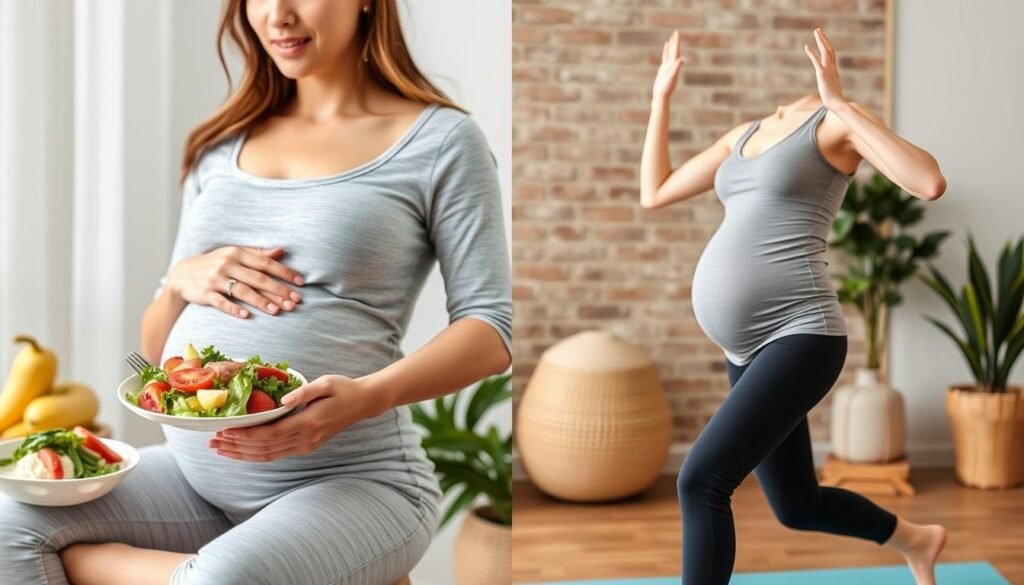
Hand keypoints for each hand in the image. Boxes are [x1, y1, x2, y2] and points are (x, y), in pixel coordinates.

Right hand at [167, 246, 304, 318]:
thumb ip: (257, 254)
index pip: (265, 263)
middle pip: (258, 278)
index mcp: (237, 253)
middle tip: (295, 301)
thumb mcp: (234, 254)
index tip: (301, 283)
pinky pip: (221, 302)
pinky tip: (246, 316)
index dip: (284, 272)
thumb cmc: (215, 263)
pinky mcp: (205, 293)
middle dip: (278, 290)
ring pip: (242, 291)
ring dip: (261, 301)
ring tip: (277, 311)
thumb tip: (281, 251)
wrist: (182, 274)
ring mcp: (215, 279)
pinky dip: (233, 308)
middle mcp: (227, 264)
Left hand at [207, 375, 390, 461]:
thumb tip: (282, 400)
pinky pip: (276, 454)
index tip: (223, 431)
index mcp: (308, 423)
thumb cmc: (344, 388)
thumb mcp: (326, 383)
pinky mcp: (307, 446)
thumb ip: (304, 392)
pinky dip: (256, 455)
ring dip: (242, 454)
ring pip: (268, 456)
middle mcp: (306, 439)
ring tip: (220, 449)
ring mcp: (307, 445)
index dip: (244, 435)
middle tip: (212, 442)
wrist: (363, 403)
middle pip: (264, 448)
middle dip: (236, 446)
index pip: (269, 434)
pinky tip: (241, 451)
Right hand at [653, 29, 686, 100]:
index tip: (677, 33)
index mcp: (674, 65)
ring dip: (671, 45)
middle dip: (675, 41)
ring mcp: (668, 66)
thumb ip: (676, 68)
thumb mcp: (671, 77)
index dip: (676, 42)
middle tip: (676, 32)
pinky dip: (666, 51)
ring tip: (672, 38)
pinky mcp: (663, 69)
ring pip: (670, 53)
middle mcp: (672, 64)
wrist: (661, 96)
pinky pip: (665, 57)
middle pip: (674, 50)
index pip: (676, 51)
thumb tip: (682, 59)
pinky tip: (666, 46)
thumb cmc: (666, 88)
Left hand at [804, 28, 847, 109]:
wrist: (837, 103)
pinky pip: (816, 61)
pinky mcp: (822, 74)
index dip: (827, 46)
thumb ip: (832, 88)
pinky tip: (806, 47)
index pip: (832, 55)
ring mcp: (828, 70)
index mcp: (834, 71)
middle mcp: (832, 68)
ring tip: (816, 32)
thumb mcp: (833, 91)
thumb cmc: (836, 101)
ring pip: (825, 51)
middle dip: (823, 39)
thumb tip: (832, 92)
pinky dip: (811, 54)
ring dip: (820, 40)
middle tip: (818, 30)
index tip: (824, 39)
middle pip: (829, 49)